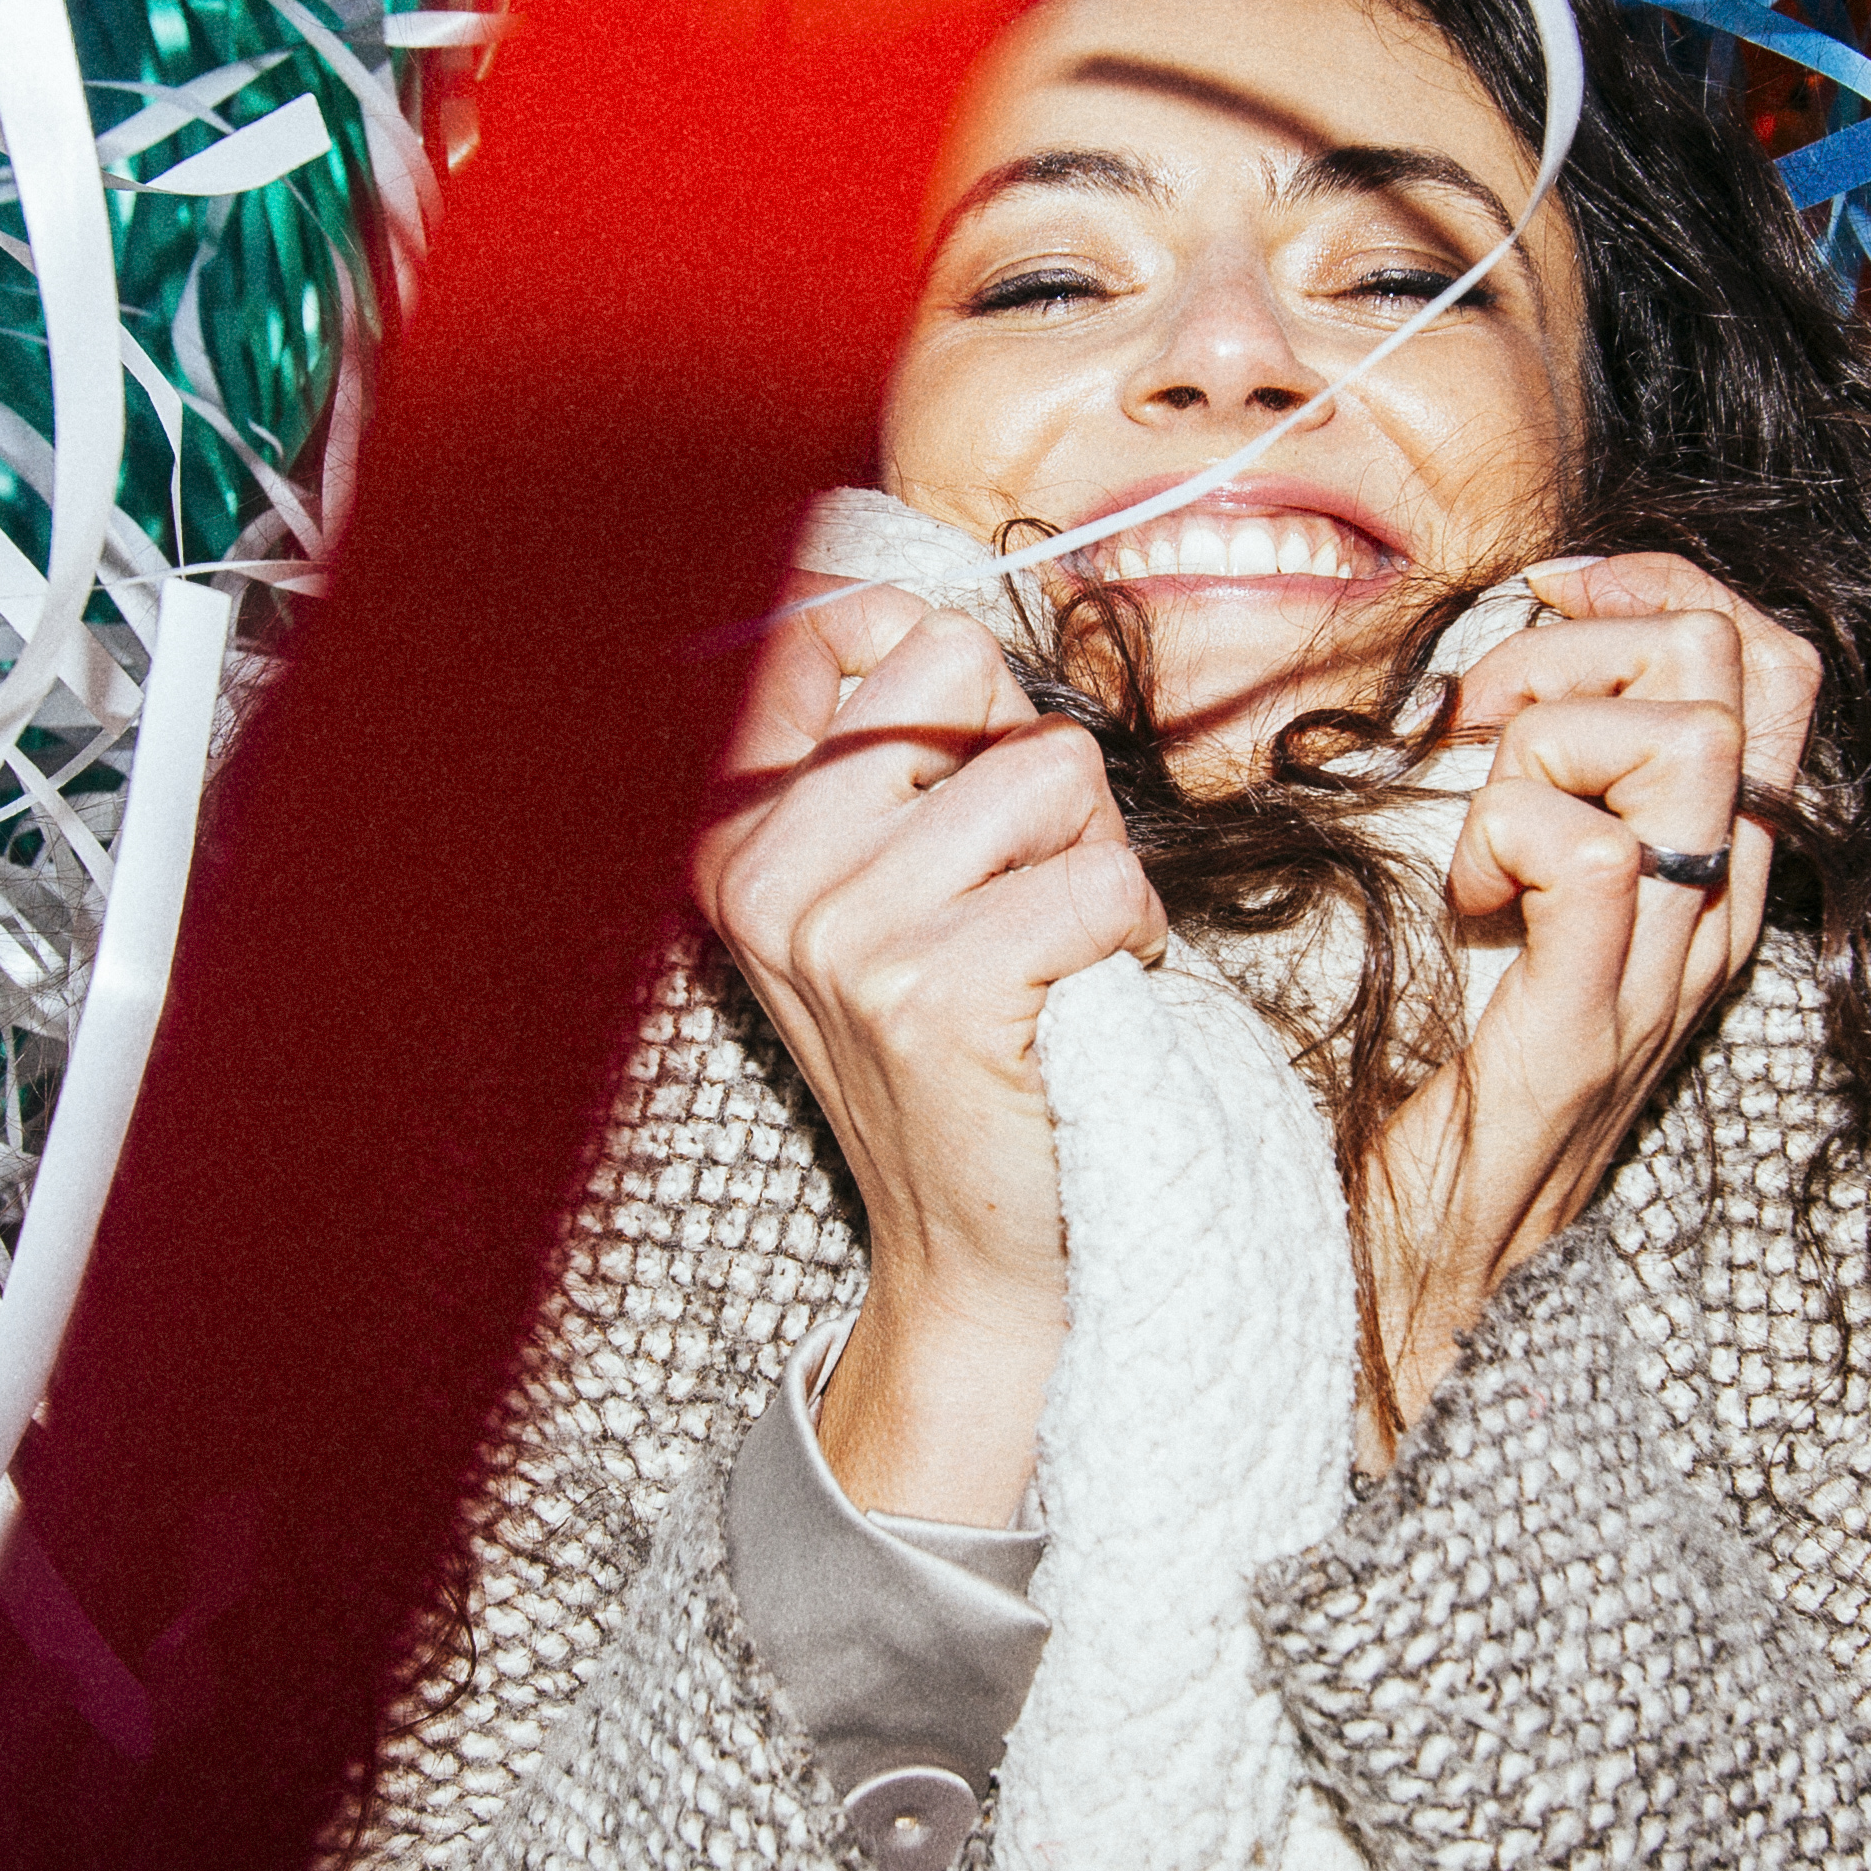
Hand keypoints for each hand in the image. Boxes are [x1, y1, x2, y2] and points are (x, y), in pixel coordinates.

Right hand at [694, 582, 1163, 1526]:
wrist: (982, 1261)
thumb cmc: (970, 1058)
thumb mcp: (889, 893)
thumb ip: (893, 747)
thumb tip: (924, 610)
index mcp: (741, 831)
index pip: (842, 625)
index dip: (948, 675)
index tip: (965, 771)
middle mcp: (770, 870)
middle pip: (969, 674)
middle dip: (1037, 777)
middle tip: (1021, 900)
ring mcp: (843, 930)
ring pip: (1054, 770)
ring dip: (1095, 862)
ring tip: (1051, 958)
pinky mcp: (935, 990)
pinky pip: (1103, 881)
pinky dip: (1130, 940)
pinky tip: (1078, 1007)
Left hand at [1359, 553, 1824, 1442]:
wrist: (1419, 1284)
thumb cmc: (1435, 1090)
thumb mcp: (1508, 907)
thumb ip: (1528, 791)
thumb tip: (1476, 668)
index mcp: (1704, 875)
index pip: (1771, 662)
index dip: (1664, 591)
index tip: (1547, 605)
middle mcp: (1710, 916)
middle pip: (1740, 669)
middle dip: (1590, 643)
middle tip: (1480, 722)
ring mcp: (1658, 976)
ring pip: (1688, 744)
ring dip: (1550, 742)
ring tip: (1475, 831)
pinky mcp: (1579, 1032)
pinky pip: (1601, 862)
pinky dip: (1514, 836)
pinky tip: (1465, 897)